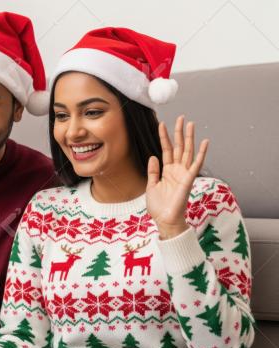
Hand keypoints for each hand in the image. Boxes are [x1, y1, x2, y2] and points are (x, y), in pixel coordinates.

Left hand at [146, 115, 209, 239]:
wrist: (165, 220)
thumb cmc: (158, 206)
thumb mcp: (151, 186)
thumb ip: (153, 171)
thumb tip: (153, 156)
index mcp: (167, 171)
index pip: (166, 150)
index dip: (164, 137)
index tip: (161, 124)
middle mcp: (177, 170)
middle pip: (179, 147)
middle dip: (179, 132)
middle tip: (181, 117)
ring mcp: (183, 174)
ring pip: (187, 151)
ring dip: (189, 138)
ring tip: (191, 123)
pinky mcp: (189, 179)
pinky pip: (196, 164)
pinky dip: (202, 153)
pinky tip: (205, 142)